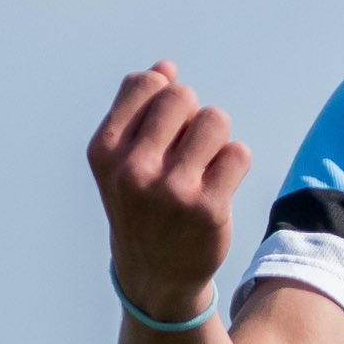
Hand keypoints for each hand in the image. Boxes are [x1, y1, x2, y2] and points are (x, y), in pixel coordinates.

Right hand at [87, 61, 250, 322]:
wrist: (155, 275)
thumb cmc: (141, 206)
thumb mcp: (123, 160)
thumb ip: (138, 110)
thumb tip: (165, 67)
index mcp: (105, 150)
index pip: (147, 84)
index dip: (166, 96)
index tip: (164, 127)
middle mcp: (134, 169)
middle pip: (183, 96)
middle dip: (192, 115)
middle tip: (188, 148)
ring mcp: (172, 190)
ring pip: (215, 120)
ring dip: (217, 137)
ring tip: (205, 164)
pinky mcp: (208, 208)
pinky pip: (238, 153)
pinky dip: (235, 163)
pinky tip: (219, 183)